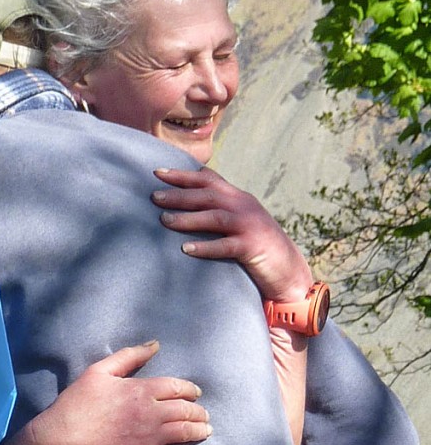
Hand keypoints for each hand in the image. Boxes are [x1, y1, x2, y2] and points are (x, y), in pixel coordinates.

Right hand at [25, 341, 210, 444]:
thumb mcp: (99, 370)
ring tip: (205, 431)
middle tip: (204, 415)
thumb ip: (129, 356)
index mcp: (141, 389)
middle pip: (186, 410)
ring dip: (199, 432)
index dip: (191, 391)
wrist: (61, 439)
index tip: (195, 394)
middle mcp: (151, 412)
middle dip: (199, 413)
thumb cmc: (76, 403)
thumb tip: (155, 345)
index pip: (178, 387)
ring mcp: (149, 437)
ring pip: (185, 433)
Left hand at [153, 166, 313, 302]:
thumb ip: (220, 211)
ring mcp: (250, 226)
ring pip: (215, 217)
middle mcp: (245, 207)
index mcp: (239, 199)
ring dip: (188, 218)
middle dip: (179, 194)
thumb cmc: (258, 249)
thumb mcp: (240, 223)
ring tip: (164, 220)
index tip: (157, 172)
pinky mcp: (253, 248)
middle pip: (208, 196)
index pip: (209, 180)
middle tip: (154, 197)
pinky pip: (225, 246)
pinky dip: (205, 247)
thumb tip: (187, 206)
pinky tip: (185, 249)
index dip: (183, 175)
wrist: (290, 272)